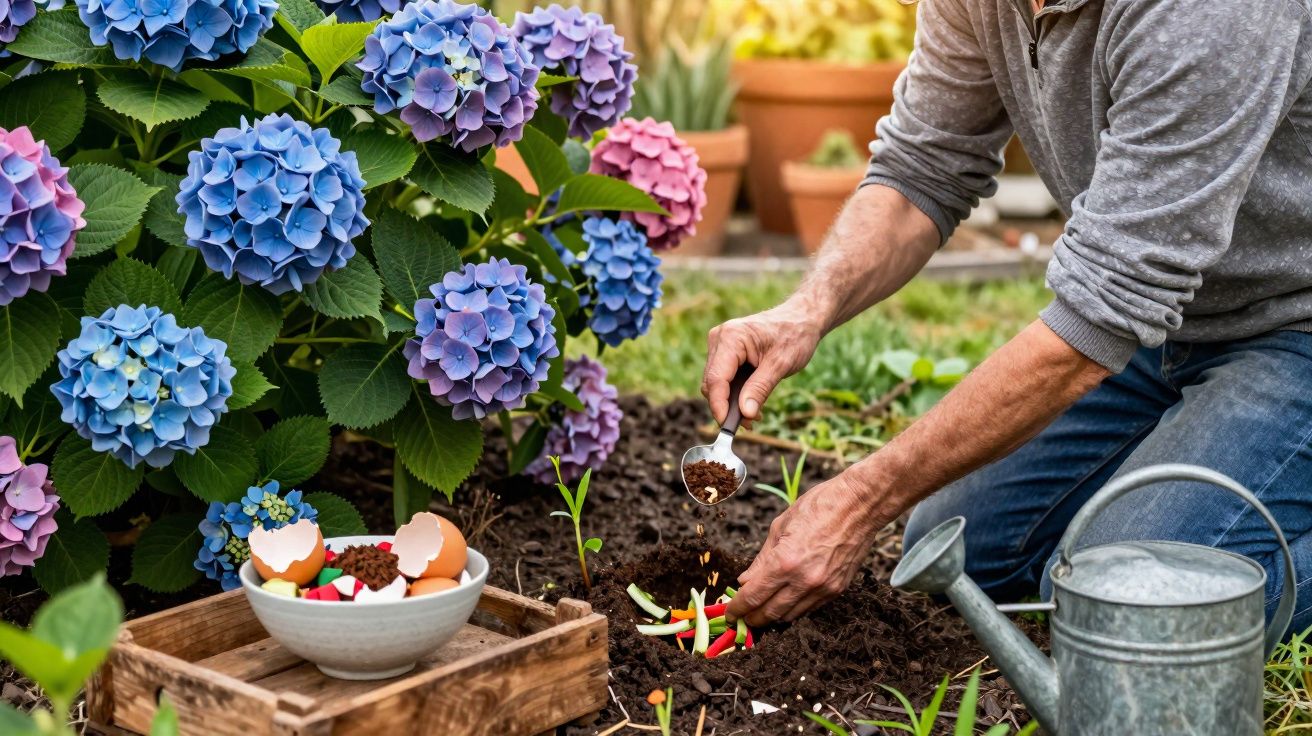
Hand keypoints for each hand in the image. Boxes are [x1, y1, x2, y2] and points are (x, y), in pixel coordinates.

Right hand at [702, 300, 824, 424]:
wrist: (801, 318)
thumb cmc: (794, 335)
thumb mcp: (781, 364)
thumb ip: (760, 388)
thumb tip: (745, 413)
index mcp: (731, 338)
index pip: (716, 378)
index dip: (719, 405)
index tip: (727, 426)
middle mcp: (720, 339)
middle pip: (712, 383)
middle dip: (727, 406)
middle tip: (749, 423)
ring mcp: (720, 345)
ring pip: (717, 383)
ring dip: (731, 402)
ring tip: (754, 415)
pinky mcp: (725, 352)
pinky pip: (724, 378)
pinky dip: (735, 393)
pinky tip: (751, 403)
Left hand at [726, 474, 885, 626]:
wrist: (859, 505)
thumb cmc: (818, 506)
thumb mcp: (780, 526)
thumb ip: (761, 559)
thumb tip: (746, 582)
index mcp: (785, 562)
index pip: (753, 597)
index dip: (737, 608)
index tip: (730, 613)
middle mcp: (804, 581)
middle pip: (770, 613)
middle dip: (752, 618)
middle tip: (742, 617)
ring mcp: (823, 588)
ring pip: (790, 616)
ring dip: (772, 617)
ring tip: (760, 612)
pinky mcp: (838, 590)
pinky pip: (810, 608)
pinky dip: (793, 610)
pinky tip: (784, 603)